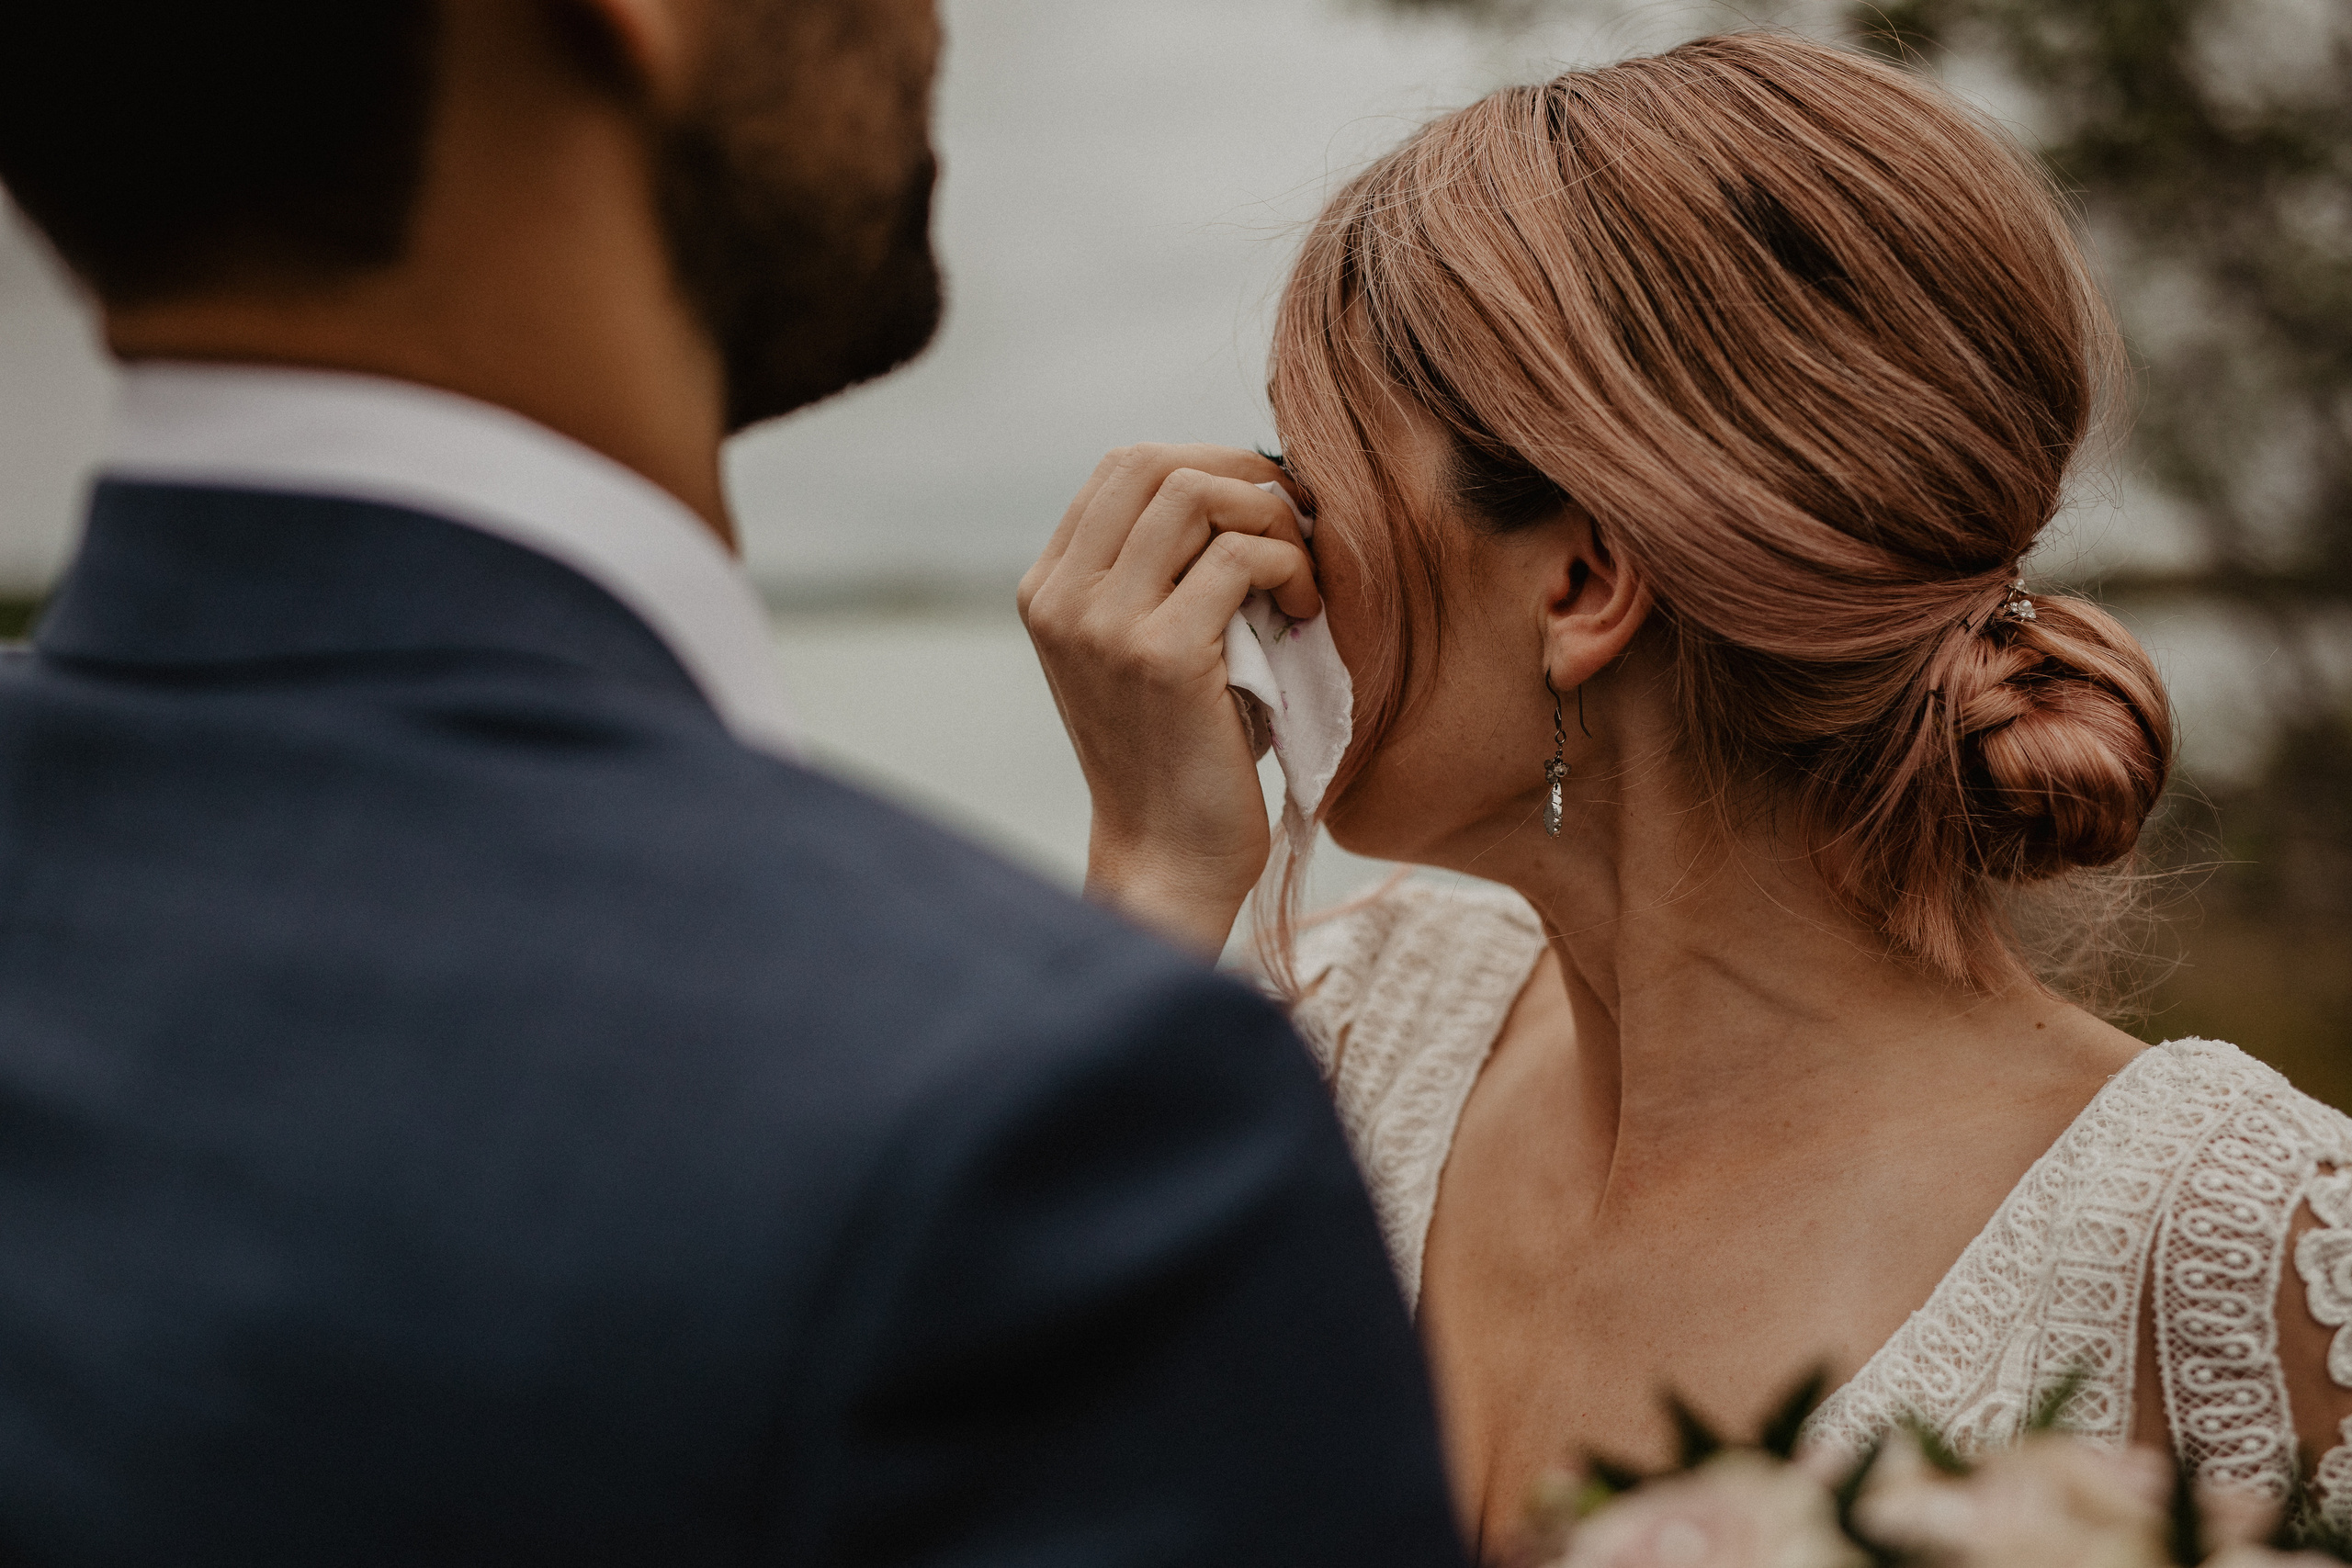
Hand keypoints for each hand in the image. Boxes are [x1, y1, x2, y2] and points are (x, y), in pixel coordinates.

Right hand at [1019, 445, 1319, 955]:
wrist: (1167, 857)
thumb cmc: (1177, 753)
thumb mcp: (1143, 648)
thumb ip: (1155, 573)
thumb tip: (1238, 484)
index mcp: (1049, 589)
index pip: (1123, 467)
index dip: (1206, 463)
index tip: (1263, 506)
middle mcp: (1062, 598)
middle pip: (1153, 463)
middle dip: (1241, 475)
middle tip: (1295, 523)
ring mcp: (1104, 624)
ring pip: (1195, 494)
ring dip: (1269, 518)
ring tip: (1300, 575)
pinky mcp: (1160, 654)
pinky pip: (1239, 558)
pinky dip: (1289, 566)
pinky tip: (1306, 610)